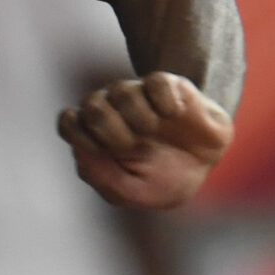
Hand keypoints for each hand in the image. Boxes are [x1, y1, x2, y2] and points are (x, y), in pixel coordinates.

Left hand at [57, 73, 231, 209]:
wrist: (207, 161)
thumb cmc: (164, 178)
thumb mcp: (135, 193)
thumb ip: (104, 179)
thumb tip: (83, 152)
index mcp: (94, 135)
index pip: (68, 123)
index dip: (83, 138)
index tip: (104, 153)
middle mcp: (109, 109)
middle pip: (92, 106)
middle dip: (114, 133)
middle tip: (133, 145)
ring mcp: (136, 93)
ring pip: (123, 92)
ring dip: (143, 120)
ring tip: (154, 130)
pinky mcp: (165, 82)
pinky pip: (157, 83)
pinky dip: (168, 104)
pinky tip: (174, 113)